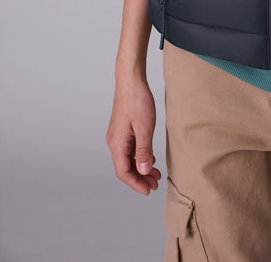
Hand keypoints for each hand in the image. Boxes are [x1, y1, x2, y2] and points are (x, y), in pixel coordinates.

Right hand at [106, 75, 161, 195]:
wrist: (131, 80)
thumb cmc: (137, 101)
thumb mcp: (144, 128)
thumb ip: (144, 151)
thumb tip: (142, 171)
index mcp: (117, 144)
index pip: (124, 172)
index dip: (136, 184)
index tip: (149, 190)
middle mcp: (114, 142)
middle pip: (125, 167)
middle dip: (140, 178)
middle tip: (156, 185)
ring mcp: (118, 136)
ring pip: (128, 159)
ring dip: (141, 168)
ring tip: (156, 174)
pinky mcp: (123, 129)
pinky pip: (130, 149)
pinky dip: (139, 157)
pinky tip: (150, 159)